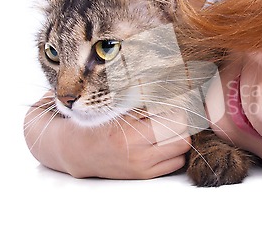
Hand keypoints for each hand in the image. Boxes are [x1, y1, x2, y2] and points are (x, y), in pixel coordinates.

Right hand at [24, 92, 191, 179]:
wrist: (78, 151)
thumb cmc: (100, 121)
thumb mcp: (118, 104)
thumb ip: (145, 96)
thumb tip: (175, 86)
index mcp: (129, 125)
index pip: (173, 112)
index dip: (177, 103)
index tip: (174, 99)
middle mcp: (137, 147)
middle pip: (182, 128)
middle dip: (181, 118)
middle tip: (173, 112)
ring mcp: (142, 164)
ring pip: (183, 146)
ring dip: (181, 134)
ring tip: (168, 127)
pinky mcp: (145, 175)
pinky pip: (177, 163)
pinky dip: (176, 152)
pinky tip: (163, 143)